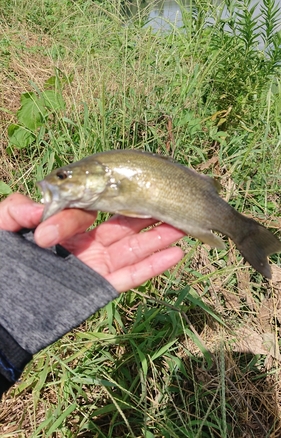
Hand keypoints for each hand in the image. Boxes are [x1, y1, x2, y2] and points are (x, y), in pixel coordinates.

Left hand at [0, 194, 183, 291]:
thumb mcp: (1, 229)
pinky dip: (153, 266)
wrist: (0, 314)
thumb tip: (42, 204)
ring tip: (184, 221)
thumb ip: (15, 209)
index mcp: (66, 228)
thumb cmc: (0, 266)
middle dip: (147, 212)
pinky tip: (177, 253)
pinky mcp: (100, 289)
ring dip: (159, 236)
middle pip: (123, 225)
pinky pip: (131, 276)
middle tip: (171, 197)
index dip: (87, 210)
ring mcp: (96, 267)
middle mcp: (86, 245)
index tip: (65, 223)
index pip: (88, 210)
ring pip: (133, 248)